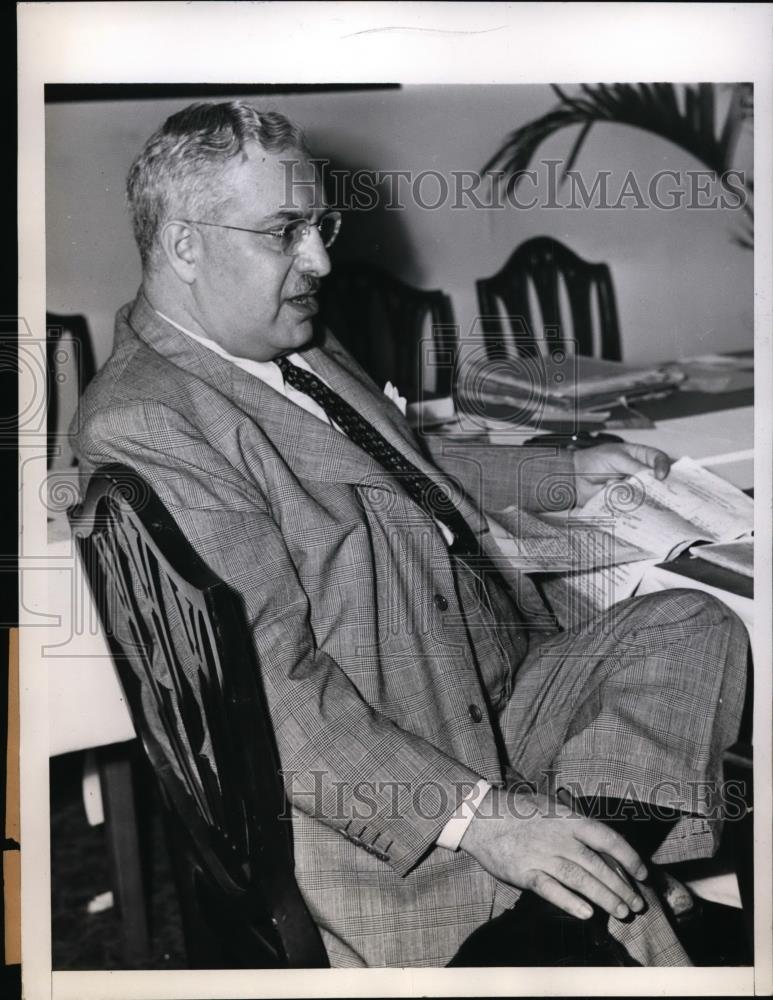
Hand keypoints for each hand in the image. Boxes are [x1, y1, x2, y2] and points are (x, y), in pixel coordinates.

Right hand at [460, 788, 647, 920]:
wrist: (480, 816)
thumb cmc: (519, 811)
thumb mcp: (551, 807)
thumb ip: (575, 824)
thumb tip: (604, 847)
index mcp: (568, 818)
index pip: (607, 838)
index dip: (628, 857)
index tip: (642, 873)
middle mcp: (558, 837)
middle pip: (597, 865)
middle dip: (620, 886)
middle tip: (636, 904)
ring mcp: (541, 855)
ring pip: (579, 879)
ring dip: (604, 898)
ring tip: (621, 913)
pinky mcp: (524, 872)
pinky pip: (551, 889)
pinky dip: (570, 902)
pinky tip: (587, 914)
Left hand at [572, 442, 669, 506]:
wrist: (575, 477)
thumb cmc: (593, 461)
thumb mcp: (616, 458)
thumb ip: (634, 466)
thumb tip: (652, 475)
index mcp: (639, 456)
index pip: (658, 459)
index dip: (663, 466)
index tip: (661, 476)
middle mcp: (638, 472)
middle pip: (655, 480)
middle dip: (654, 486)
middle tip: (652, 491)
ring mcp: (632, 486)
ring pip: (644, 494)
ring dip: (636, 493)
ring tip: (622, 489)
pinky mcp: (623, 499)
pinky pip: (631, 504)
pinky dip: (625, 501)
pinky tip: (615, 496)